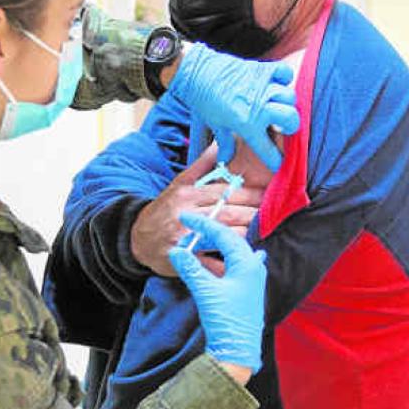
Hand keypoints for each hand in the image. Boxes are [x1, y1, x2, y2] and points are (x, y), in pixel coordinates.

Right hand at [131, 146, 263, 276]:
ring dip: (245, 234)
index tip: (266, 194)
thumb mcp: (178, 184)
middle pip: (227, 213)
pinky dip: (226, 262)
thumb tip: (219, 145)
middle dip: (252, 213)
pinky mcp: (184, 258)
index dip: (248, 194)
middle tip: (271, 213)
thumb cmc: (163, 210)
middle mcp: (186, 215)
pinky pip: (209, 262)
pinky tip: (241, 259)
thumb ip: (201, 166)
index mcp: (187, 195)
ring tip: (261, 232)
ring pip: (222, 235)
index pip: (224, 193)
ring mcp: (185, 238)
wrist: (138, 238)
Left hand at [168, 44, 298, 171]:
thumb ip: (225, 143)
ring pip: (290, 97)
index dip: (275, 160)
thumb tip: (224, 160)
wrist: (196, 72)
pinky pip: (285, 73)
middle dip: (291, 127)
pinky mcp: (263, 69)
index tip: (277, 162)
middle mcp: (260, 106)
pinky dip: (284, 78)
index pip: (268, 149)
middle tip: (282, 127)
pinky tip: (276, 84)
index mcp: (248, 125)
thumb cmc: (204, 100)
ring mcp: (263, 87)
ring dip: (286, 103)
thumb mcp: (216, 125)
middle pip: (292, 119)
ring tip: (277, 105)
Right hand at [169, 213, 266, 378]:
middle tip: (190, 228)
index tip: (186, 218)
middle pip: (231, 240)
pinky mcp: (247, 289)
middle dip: (210, 232)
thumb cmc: (226, 320)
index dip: (203, 224)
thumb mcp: (205, 291)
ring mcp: (253, 278)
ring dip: (217, 244)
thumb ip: (190, 268)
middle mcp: (254, 267)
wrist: (237, 351)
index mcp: (247, 263)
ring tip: (200, 240)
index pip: (223, 235)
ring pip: (234, 251)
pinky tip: (223, 257)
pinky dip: (223, 257)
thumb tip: (176, 250)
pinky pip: (236, 264)